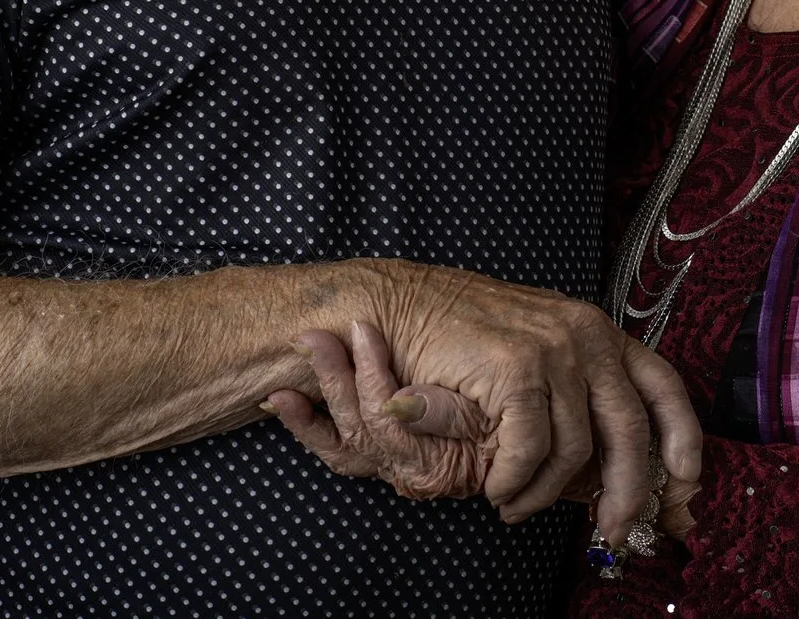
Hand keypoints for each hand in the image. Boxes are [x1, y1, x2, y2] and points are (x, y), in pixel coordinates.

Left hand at [264, 322, 491, 500]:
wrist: (516, 463)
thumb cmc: (511, 427)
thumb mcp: (490, 416)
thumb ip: (447, 411)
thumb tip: (397, 400)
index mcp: (431, 460)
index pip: (388, 416)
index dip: (371, 373)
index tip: (363, 328)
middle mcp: (403, 470)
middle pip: (357, 426)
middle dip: (332, 378)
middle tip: (312, 336)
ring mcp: (387, 468)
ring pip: (340, 443)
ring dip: (310, 406)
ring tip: (290, 365)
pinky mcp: (376, 462)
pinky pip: (336, 453)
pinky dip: (307, 428)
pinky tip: (282, 403)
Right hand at [360, 262, 701, 544]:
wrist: (402, 307)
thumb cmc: (464, 341)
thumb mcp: (537, 359)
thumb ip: (577, 403)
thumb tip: (611, 476)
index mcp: (598, 333)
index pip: (663, 384)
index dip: (683, 436)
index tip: (687, 478)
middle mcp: (585, 336)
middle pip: (630, 429)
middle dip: (628, 491)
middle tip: (612, 530)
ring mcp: (552, 349)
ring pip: (575, 450)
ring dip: (545, 494)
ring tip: (516, 504)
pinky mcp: (517, 368)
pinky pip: (529, 451)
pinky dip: (514, 482)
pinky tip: (497, 489)